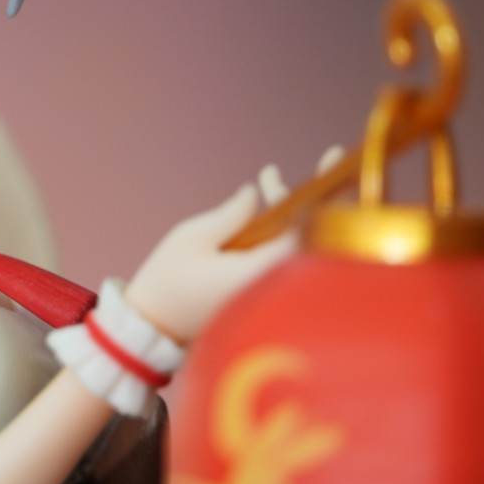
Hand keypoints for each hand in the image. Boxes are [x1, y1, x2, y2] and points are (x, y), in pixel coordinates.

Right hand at [126, 148, 341, 342]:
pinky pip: (281, 255)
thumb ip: (231, 215)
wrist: (152, 326)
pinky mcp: (259, 292)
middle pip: (310, 235)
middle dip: (314, 196)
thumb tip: (256, 194)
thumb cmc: (166, 282)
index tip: (331, 160)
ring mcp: (268, 290)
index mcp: (259, 272)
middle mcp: (272, 285)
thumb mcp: (192, 238)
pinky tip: (264, 204)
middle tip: (326, 156)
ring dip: (290, 210)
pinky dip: (278, 229)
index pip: (307, 230)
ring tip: (268, 179)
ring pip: (294, 244)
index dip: (324, 193)